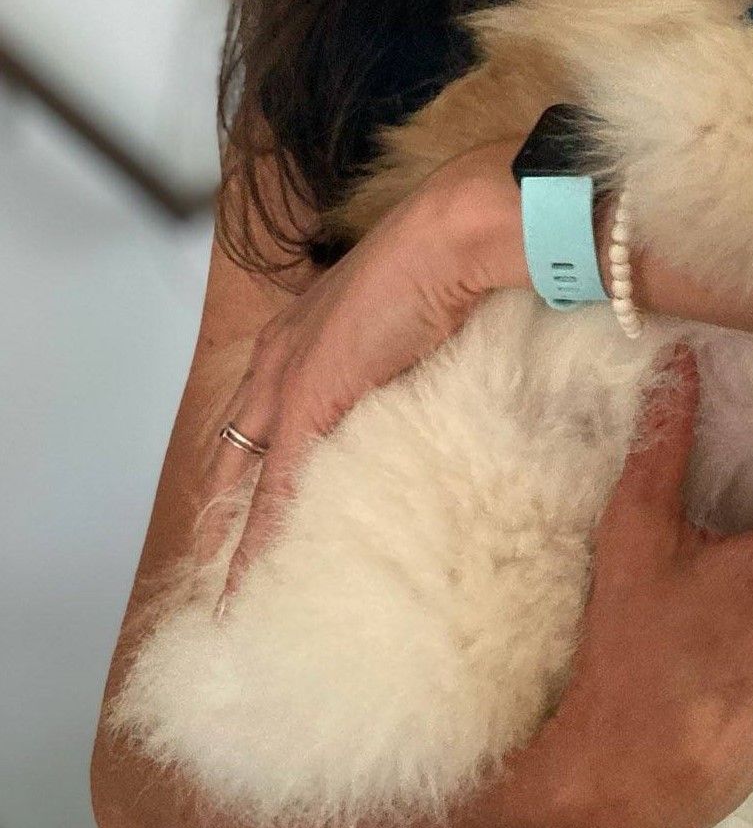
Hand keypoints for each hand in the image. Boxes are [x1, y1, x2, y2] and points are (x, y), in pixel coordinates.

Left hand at [206, 141, 526, 606]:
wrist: (454, 235)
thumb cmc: (445, 261)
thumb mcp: (411, 324)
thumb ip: (401, 360)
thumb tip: (429, 382)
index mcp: (298, 331)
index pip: (253, 413)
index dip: (245, 463)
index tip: (242, 510)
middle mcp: (281, 355)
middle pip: (232, 447)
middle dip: (225, 508)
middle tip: (222, 570)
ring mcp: (289, 381)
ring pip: (245, 476)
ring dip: (239, 535)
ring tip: (238, 592)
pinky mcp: (308, 406)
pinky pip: (276, 493)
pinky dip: (260, 546)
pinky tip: (251, 589)